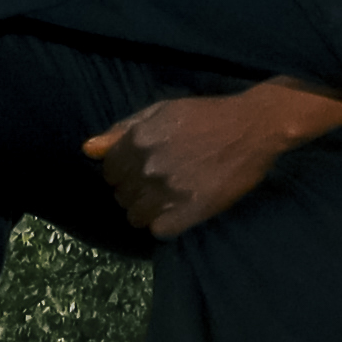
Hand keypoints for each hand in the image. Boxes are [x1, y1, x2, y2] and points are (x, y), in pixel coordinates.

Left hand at [84, 83, 341, 239]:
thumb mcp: (160, 111)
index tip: (139, 171)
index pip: (109, 172)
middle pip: (121, 195)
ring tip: (165, 200)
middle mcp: (149, 167)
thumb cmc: (206, 115)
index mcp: (138, 141)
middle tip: (157, 184)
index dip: (122, 173)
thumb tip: (88, 149)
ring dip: (146, 211)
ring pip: (136, 216)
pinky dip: (165, 224)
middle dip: (133, 191)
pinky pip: (160, 230)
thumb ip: (122, 130)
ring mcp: (170, 190)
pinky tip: (178, 212)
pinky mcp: (193, 210)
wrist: (253, 127)